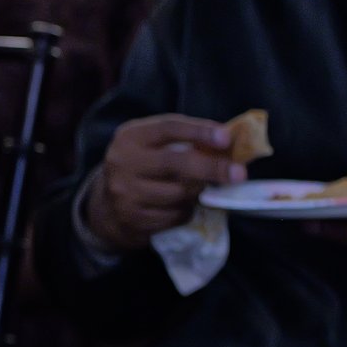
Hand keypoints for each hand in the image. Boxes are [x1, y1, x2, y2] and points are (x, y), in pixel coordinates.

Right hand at [86, 115, 242, 251]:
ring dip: (198, 192)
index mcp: (131, 137)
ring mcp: (125, 192)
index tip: (227, 138)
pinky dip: (187, 211)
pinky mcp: (132, 218)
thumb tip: (233, 146)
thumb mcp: (155, 145)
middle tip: (239, 173)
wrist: (107, 204)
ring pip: (179, 193)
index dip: (200, 131)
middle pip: (175, 163)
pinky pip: (175, 216)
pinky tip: (181, 206)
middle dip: (211, 168)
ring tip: (199, 189)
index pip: (168, 128)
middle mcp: (122, 162)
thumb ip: (186, 141)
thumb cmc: (144, 167)